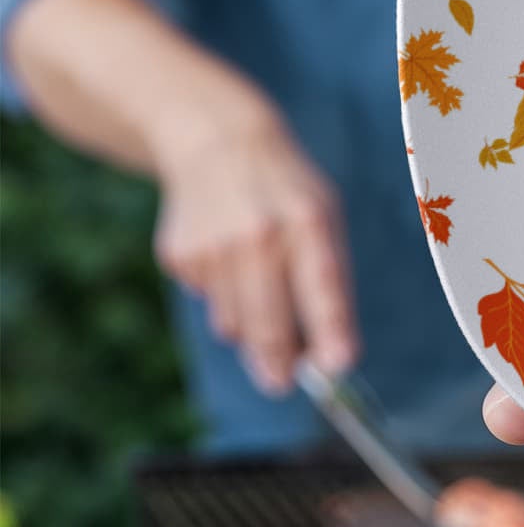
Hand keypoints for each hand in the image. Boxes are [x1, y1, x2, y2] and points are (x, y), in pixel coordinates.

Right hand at [150, 99, 357, 395]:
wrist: (219, 142)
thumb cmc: (286, 189)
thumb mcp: (323, 214)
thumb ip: (327, 276)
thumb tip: (328, 348)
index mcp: (306, 218)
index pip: (322, 284)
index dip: (332, 329)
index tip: (340, 366)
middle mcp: (258, 234)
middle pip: (269, 320)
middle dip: (279, 361)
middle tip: (283, 383)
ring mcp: (213, 247)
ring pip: (234, 323)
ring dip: (250, 327)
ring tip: (259, 288)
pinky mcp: (180, 256)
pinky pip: (208, 302)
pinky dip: (221, 296)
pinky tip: (226, 258)